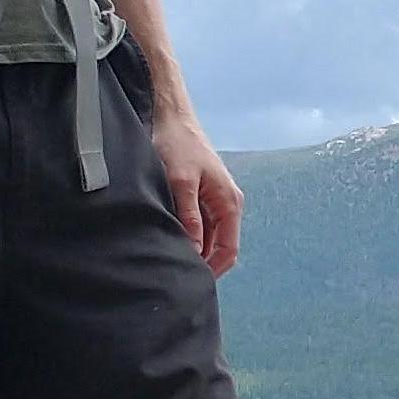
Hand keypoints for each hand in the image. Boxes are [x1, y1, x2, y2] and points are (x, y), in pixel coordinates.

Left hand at [147, 105, 243, 276]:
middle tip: (175, 273)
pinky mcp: (201, 196)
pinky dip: (187, 235)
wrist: (171, 117)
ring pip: (207, 238)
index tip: (191, 281)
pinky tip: (169, 239)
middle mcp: (227, 204)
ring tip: (169, 257)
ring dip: (193, 249)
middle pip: (219, 247)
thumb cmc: (178, 144)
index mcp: (229, 203)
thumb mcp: (181, 183)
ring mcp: (214, 201)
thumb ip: (190, 218)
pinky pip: (198, 225)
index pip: (229, 250)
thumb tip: (195, 251)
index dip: (212, 269)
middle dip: (202, 262)